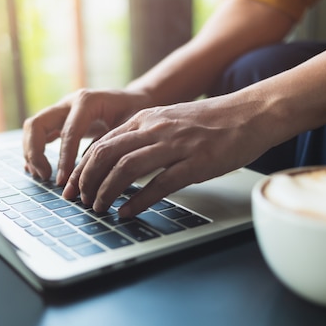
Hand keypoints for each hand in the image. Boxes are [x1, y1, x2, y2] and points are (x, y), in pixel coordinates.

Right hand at [22, 88, 151, 185]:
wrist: (133, 100)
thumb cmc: (135, 113)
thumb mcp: (130, 126)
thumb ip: (113, 144)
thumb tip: (96, 174)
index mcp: (87, 101)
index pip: (69, 132)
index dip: (64, 159)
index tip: (64, 181)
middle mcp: (69, 102)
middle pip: (37, 124)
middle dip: (35, 152)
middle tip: (45, 177)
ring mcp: (61, 110)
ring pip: (33, 128)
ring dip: (31, 153)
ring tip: (41, 176)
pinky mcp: (59, 121)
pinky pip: (38, 134)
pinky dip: (34, 152)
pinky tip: (37, 171)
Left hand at [63, 95, 271, 217]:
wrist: (252, 113)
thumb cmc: (214, 121)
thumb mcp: (172, 120)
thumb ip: (147, 135)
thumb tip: (123, 159)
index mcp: (148, 118)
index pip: (103, 142)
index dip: (83, 167)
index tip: (73, 185)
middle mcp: (156, 128)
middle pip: (107, 154)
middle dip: (87, 180)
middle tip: (79, 200)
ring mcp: (176, 145)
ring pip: (127, 168)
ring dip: (107, 192)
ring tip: (99, 209)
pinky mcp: (196, 163)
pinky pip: (159, 184)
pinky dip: (138, 201)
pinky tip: (128, 212)